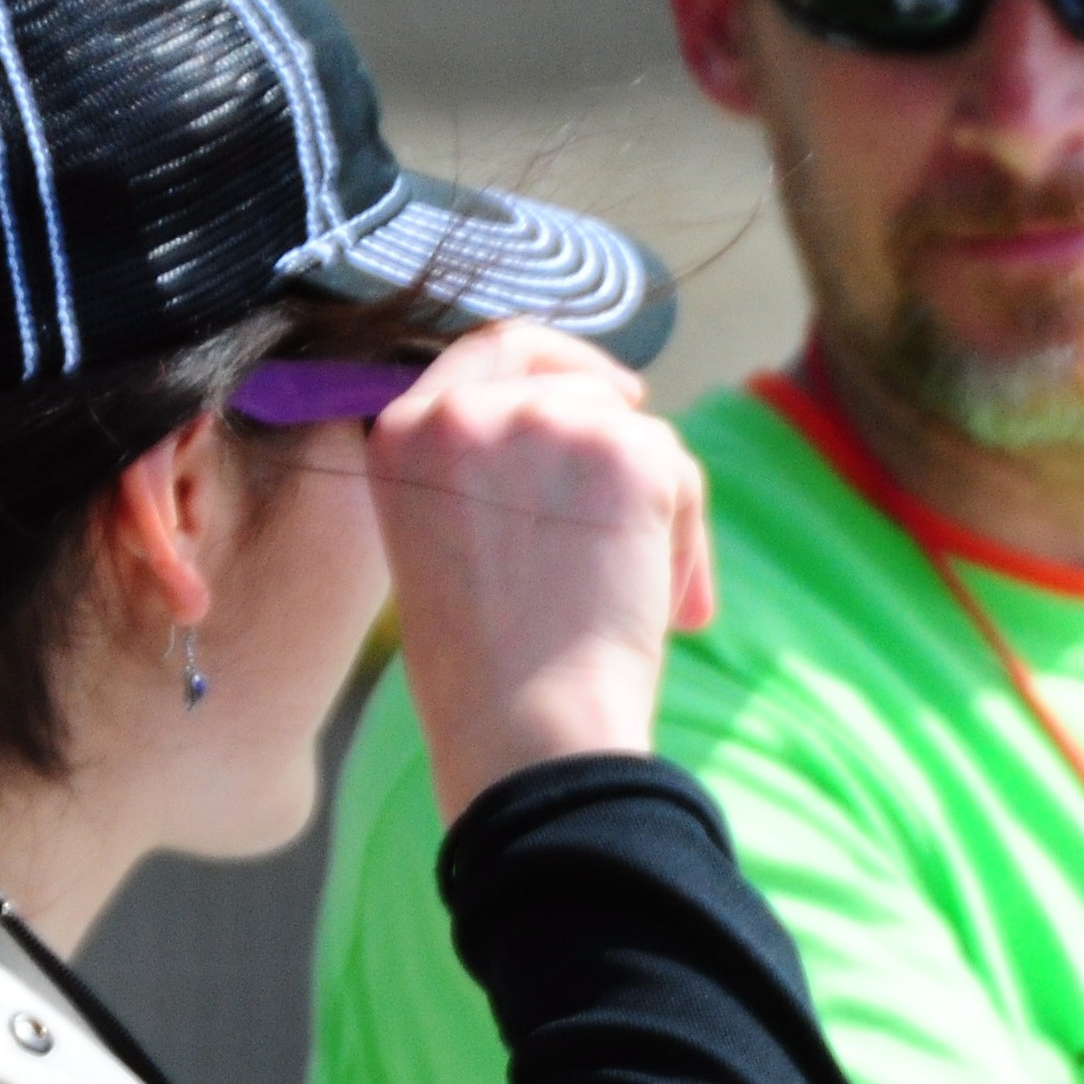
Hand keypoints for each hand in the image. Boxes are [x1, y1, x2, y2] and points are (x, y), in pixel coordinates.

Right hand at [356, 326, 717, 815]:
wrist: (527, 732)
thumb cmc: (483, 676)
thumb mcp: (441, 545)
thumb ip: (482, 473)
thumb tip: (579, 423)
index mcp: (400, 434)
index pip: (488, 351)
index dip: (553, 363)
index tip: (603, 393)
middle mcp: (463, 409)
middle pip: (571, 378)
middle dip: (617, 428)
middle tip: (654, 476)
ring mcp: (545, 420)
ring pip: (632, 431)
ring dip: (651, 504)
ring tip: (640, 599)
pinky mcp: (624, 448)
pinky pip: (677, 470)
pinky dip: (683, 538)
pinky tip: (665, 608)